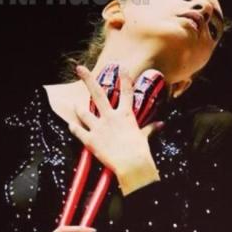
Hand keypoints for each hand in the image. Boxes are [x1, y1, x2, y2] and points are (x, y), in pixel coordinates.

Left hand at [69, 66, 161, 191]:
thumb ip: (150, 128)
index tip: (121, 67)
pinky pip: (77, 130)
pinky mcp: (90, 139)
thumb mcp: (145, 138)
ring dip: (78, 108)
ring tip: (76, 105)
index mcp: (125, 115)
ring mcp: (99, 127)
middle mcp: (110, 117)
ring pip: (83, 112)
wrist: (132, 165)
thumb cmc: (140, 152)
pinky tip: (71, 125)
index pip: (126, 92)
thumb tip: (160, 124)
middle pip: (98, 94)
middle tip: (80, 69)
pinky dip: (74, 127)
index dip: (125, 78)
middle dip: (88, 79)